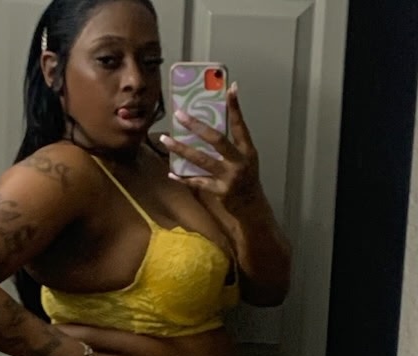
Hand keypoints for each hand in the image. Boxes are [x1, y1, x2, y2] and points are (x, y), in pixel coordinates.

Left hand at [160, 83, 261, 213]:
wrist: (251, 205)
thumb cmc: (246, 177)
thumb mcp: (245, 157)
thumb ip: (231, 142)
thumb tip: (210, 121)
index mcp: (247, 150)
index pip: (240, 125)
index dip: (235, 107)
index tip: (230, 88)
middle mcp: (239, 162)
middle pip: (217, 140)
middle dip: (197, 126)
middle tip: (179, 114)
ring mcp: (229, 177)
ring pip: (201, 160)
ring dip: (182, 149)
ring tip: (166, 139)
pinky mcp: (219, 191)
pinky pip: (197, 182)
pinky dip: (183, 178)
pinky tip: (171, 172)